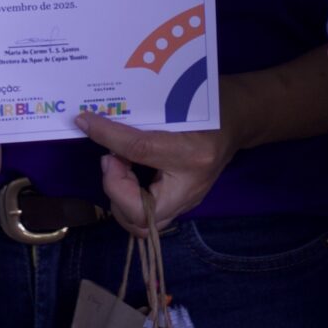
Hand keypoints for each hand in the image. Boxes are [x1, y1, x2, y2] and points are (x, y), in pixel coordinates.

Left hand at [75, 100, 247, 236]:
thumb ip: (140, 119)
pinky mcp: (182, 203)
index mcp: (192, 155)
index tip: (87, 122)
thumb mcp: (176, 105)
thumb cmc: (209, 106)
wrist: (240, 120)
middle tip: (111, 158)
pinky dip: (128, 199)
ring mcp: (187, 201)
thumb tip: (98, 124)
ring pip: (140, 223)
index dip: (108, 137)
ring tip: (118, 166)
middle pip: (139, 214)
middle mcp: (190, 186)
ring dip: (119, 197)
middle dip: (115, 188)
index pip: (140, 150)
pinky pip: (147, 215)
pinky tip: (127, 173)